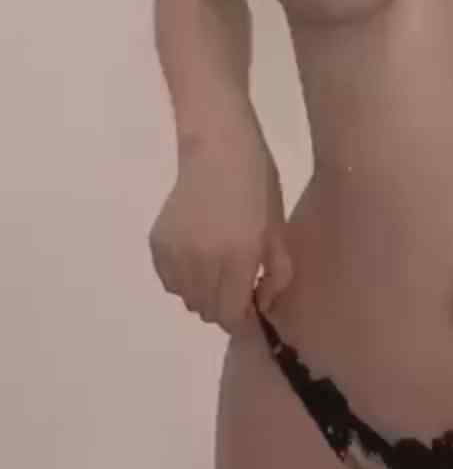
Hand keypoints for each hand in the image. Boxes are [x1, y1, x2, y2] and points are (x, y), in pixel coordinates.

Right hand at [148, 122, 294, 332]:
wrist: (217, 150)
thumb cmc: (257, 186)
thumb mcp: (279, 231)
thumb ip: (277, 275)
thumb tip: (262, 306)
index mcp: (237, 258)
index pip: (230, 317)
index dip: (242, 317)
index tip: (250, 304)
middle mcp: (202, 261)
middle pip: (207, 311)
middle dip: (224, 304)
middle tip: (236, 280)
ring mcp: (176, 253)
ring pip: (186, 298)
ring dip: (203, 292)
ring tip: (216, 264)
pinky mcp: (158, 244)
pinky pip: (169, 280)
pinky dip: (183, 277)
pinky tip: (196, 255)